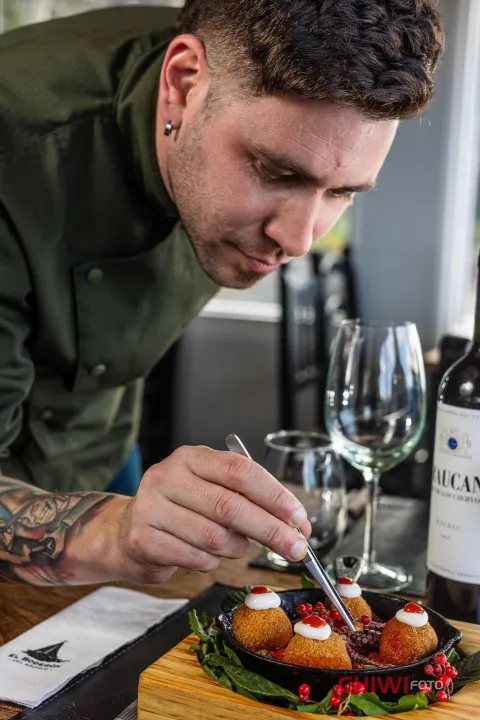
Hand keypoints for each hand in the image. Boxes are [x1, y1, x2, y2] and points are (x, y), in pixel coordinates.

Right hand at [116, 445, 310, 583]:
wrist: (127, 532)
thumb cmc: (181, 510)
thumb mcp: (211, 490)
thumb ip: (250, 501)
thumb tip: (296, 525)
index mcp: (192, 458)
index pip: (240, 471)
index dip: (275, 495)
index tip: (298, 518)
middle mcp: (168, 476)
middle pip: (231, 506)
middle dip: (270, 530)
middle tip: (296, 548)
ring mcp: (151, 507)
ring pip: (215, 536)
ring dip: (237, 549)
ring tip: (237, 547)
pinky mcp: (143, 539)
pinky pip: (196, 558)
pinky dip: (212, 562)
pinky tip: (207, 555)